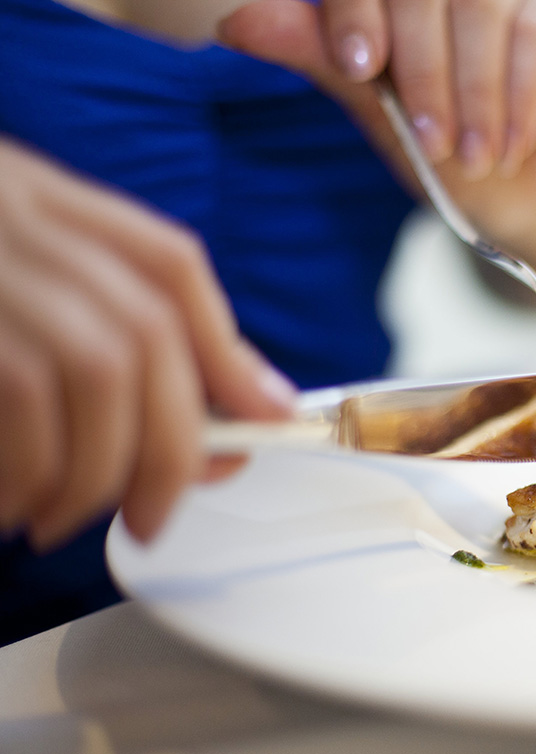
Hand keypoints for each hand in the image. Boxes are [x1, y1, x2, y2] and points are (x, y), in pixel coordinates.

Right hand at [0, 138, 296, 548]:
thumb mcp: (26, 269)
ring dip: (92, 471)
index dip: (227, 353)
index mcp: (46, 202)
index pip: (168, 264)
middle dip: (171, 443)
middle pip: (142, 337)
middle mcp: (13, 220)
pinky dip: (22, 473)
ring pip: (86, 373)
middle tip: (155, 515)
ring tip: (62, 518)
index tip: (260, 425)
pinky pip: (12, 402)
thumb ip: (127, 319)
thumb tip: (246, 397)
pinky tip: (9, 504)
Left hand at [218, 0, 535, 292]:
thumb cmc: (447, 151)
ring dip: (474, 91)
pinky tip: (512, 145)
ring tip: (475, 158)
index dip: (355, 6)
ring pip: (482, 4)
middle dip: (421, 68)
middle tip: (431, 142)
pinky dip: (519, 96)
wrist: (525, 200)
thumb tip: (236, 20)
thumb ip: (319, 56)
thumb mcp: (375, 109)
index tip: (358, 67)